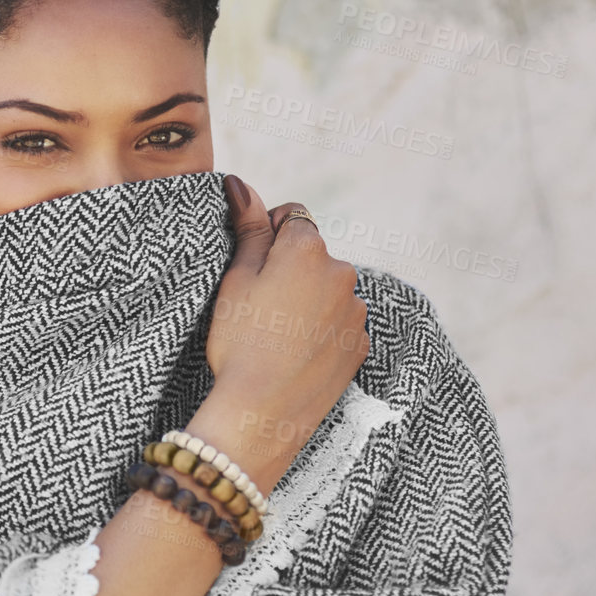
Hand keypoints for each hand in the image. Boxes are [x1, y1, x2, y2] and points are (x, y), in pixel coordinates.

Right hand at [193, 175, 370, 489]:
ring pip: (326, 289)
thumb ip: (248, 228)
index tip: (250, 265)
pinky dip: (320, 329)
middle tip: (256, 306)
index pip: (292, 215)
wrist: (263, 411)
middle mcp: (341, 271)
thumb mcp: (235, 280)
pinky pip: (338, 322)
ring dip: (306, 299)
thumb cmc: (239, 342)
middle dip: (289, 269)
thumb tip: (240, 184)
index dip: (267, 234)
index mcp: (307, 248)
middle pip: (312, 254)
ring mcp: (355, 310)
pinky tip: (293, 352)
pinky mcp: (361, 343)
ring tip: (274, 334)